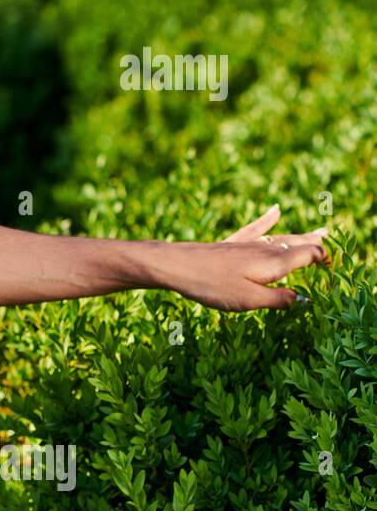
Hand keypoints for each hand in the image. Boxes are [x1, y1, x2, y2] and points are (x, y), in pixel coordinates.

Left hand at [159, 205, 329, 310]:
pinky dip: (265, 220)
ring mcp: (245, 244)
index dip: (324, 259)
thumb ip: (279, 299)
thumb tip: (303, 299)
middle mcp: (263, 249)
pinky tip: (275, 209)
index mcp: (273, 263)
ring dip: (300, 234)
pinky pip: (252, 229)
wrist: (176, 265)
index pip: (308, 255)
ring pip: (279, 237)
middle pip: (296, 243)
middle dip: (316, 243)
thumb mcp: (249, 300)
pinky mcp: (228, 244)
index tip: (333, 267)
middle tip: (332, 241)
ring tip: (319, 230)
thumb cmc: (212, 285)